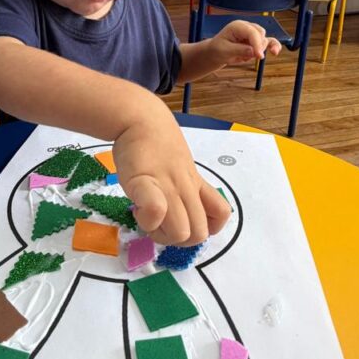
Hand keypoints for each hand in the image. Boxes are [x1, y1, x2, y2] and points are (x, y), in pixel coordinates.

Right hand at [113, 115, 231, 245]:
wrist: (140, 118)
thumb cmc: (156, 143)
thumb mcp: (179, 166)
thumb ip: (182, 188)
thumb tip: (174, 212)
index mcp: (196, 184)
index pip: (221, 214)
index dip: (205, 227)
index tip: (182, 220)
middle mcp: (187, 188)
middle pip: (199, 234)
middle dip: (177, 239)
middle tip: (159, 223)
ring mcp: (168, 186)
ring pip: (181, 232)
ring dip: (161, 234)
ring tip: (146, 216)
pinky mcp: (144, 183)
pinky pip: (157, 210)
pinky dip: (149, 220)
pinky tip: (137, 208)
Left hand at [210, 20, 281, 66]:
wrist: (216, 53)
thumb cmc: (218, 50)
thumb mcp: (225, 51)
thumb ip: (239, 50)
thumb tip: (254, 52)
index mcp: (237, 26)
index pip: (252, 32)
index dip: (257, 44)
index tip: (259, 56)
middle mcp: (247, 27)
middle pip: (260, 34)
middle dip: (257, 47)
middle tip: (246, 57)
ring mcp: (253, 34)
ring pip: (264, 40)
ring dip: (259, 50)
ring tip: (244, 57)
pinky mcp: (256, 41)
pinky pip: (268, 42)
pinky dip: (273, 46)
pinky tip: (276, 52)